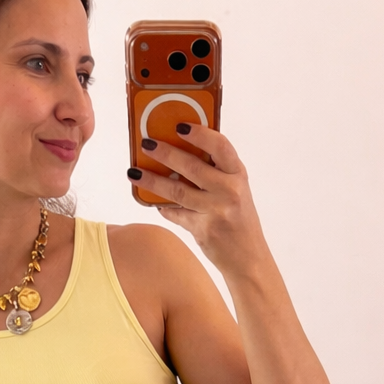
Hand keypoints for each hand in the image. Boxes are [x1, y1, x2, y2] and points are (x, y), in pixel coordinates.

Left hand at [128, 125, 265, 275]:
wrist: (248, 258)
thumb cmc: (239, 219)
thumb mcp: (236, 189)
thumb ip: (216, 172)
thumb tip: (181, 150)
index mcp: (238, 175)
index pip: (220, 146)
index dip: (199, 133)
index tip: (180, 126)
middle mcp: (229, 191)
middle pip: (192, 167)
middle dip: (166, 153)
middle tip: (146, 144)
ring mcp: (216, 212)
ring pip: (178, 191)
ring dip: (153, 181)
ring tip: (135, 173)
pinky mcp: (203, 230)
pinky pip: (176, 214)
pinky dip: (163, 207)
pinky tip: (153, 201)